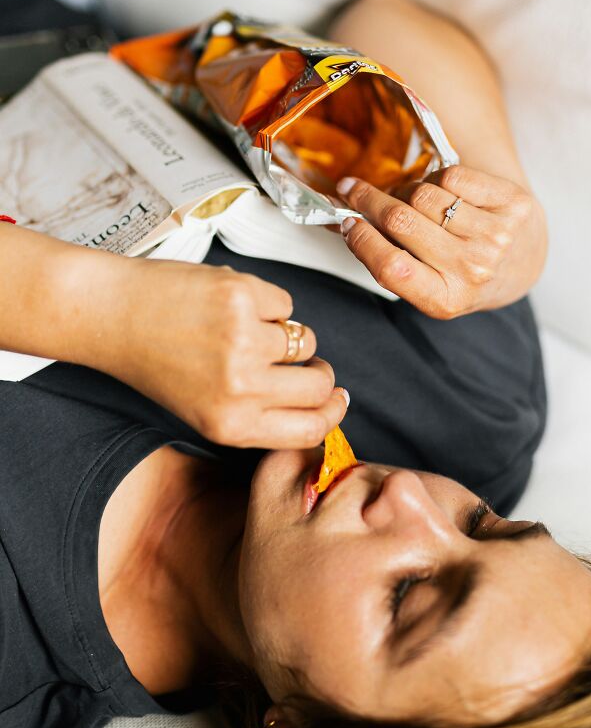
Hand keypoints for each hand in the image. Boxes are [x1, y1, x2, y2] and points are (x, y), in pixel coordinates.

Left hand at [111, 258, 347, 448]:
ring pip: (305, 340)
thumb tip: (326, 400)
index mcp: (232, 426)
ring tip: (243, 330)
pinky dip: (266, 303)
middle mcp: (241, 389)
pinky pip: (285, 303)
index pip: (310, 430)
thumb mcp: (208, 413)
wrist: (115, 315)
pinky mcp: (242, 297)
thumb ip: (263, 415)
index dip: (332, 413)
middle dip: (319, 371)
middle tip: (300, 361)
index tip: (338, 399)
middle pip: (319, 385)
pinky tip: (229, 307)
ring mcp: (244, 341)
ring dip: (285, 334)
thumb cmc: (160, 363)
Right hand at [336, 165, 547, 317]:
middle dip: (370, 200)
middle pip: (401, 221)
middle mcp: (473, 271)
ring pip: (424, 195)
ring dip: (410, 192)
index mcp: (445, 300)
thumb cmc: (464, 273)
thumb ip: (391, 263)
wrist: (524, 261)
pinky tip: (446, 194)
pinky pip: (454, 176)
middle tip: (353, 190)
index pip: (392, 268)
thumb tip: (345, 225)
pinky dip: (441, 180)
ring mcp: (497, 238)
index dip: (363, 240)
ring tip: (414, 202)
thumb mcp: (429, 286)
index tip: (347, 221)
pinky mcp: (514, 206)